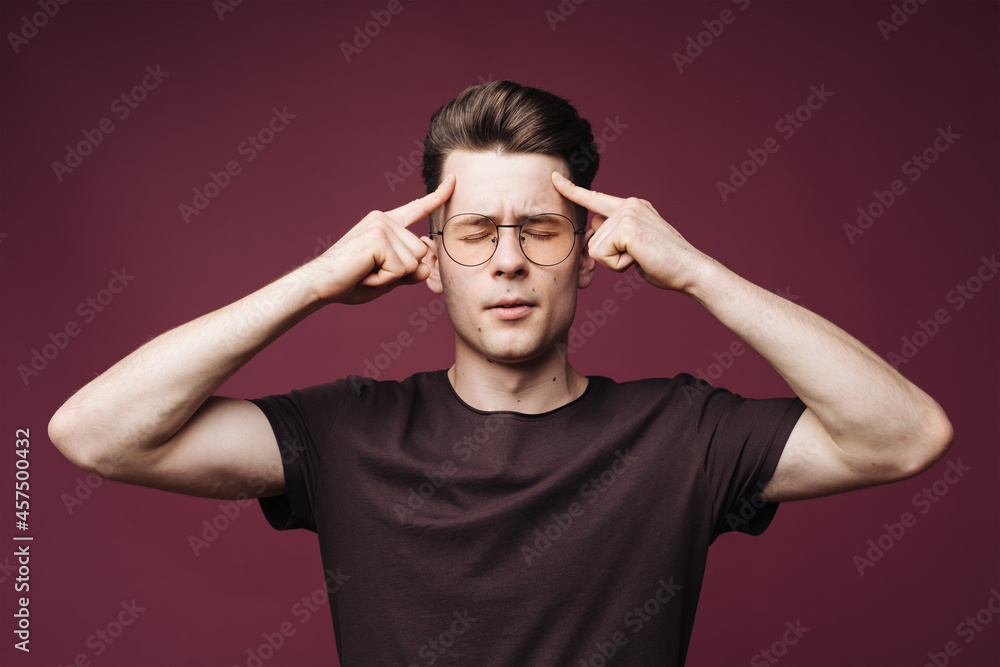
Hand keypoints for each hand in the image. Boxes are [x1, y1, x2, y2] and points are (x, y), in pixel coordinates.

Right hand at [307, 174, 454, 304]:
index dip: (438, 196)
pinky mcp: (378, 237)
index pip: (417, 208)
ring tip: (367, 272)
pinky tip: (366, 273)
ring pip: (414, 261)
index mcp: (386, 224)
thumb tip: (427, 268)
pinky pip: (401, 268)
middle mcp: (384, 219)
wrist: (320, 284)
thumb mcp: (388, 278)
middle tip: (371, 272)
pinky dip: (386, 279)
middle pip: (421, 252)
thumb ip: (410, 273)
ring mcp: (381, 225)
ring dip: (392, 276)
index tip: (455, 179)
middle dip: (401, 272)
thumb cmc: (350, 281)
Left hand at [551, 171, 708, 292]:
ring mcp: (627, 213)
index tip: (554, 178)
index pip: (595, 198)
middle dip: (609, 257)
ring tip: (641, 257)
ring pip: (595, 249)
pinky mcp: (626, 226)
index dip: (572, 190)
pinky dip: (618, 265)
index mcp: (631, 207)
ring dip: (614, 262)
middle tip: (638, 257)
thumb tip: (595, 233)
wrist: (689, 269)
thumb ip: (616, 237)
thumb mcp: (635, 247)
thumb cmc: (665, 265)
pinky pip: (602, 255)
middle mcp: (628, 205)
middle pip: (592, 238)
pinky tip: (638, 259)